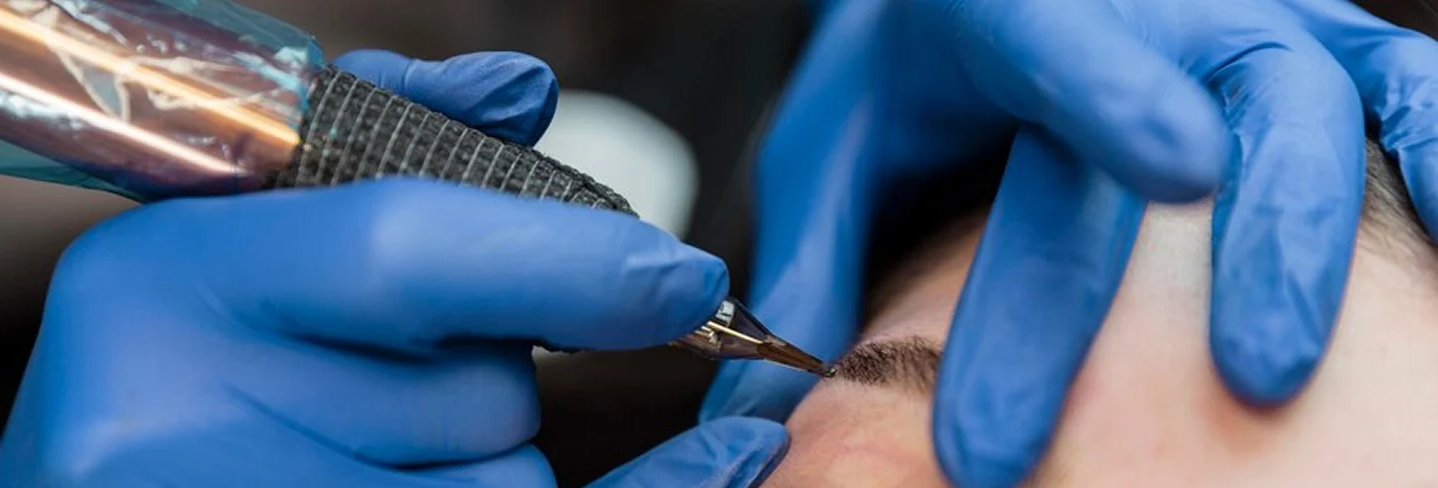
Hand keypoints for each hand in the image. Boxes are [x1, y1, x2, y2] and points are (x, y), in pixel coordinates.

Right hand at [0, 50, 785, 487]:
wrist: (125, 476)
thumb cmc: (193, 349)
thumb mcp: (251, 230)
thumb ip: (379, 142)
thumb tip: (520, 92)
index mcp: (160, 286)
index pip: (402, 253)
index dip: (565, 261)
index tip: (688, 276)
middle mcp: (185, 430)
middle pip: (484, 388)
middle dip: (498, 364)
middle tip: (408, 366)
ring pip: (509, 471)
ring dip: (491, 447)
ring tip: (369, 440)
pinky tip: (719, 460)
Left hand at [702, 1, 1437, 485]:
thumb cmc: (900, 82)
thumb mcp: (833, 154)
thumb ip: (814, 266)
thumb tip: (764, 418)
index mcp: (1001, 3)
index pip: (1062, 42)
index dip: (1117, 94)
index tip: (1171, 168)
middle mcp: (1147, 0)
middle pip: (1213, 103)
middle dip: (1223, 246)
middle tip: (1235, 386)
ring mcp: (1244, 17)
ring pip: (1315, 101)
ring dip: (1319, 235)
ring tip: (1287, 368)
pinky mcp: (1316, 44)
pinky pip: (1404, 85)